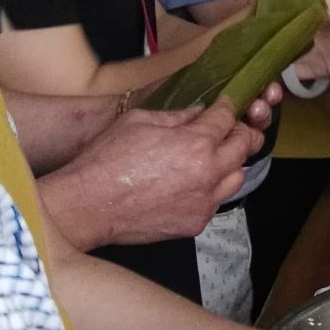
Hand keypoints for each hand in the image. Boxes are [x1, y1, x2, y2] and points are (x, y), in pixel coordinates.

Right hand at [47, 104, 255, 245]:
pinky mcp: (195, 223)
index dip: (227, 109)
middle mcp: (207, 173)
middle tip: (228, 131)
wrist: (86, 205)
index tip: (226, 106)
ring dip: (228, 165)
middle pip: (243, 148)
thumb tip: (198, 114)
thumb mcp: (139, 122)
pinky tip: (193, 184)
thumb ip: (176, 117)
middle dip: (238, 135)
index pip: (226, 119)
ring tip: (211, 159)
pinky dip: (211, 191)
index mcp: (196, 143)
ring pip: (236, 179)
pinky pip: (215, 203)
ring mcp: (203, 202)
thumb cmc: (105, 161)